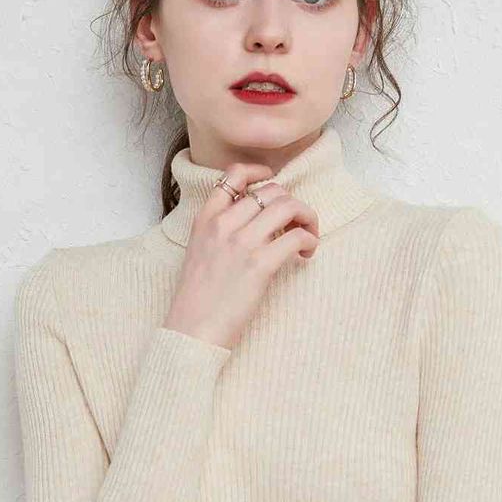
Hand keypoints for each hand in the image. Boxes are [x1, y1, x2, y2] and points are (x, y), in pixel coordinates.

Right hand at [163, 162, 319, 349]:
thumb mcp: (199, 251)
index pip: (233, 175)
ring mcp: (242, 243)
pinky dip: (309, 241)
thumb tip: (256, 221)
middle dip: (292, 202)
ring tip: (307, 236)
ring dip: (307, 217)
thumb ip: (221, 230)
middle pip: (271, 191)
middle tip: (297, 223)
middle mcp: (224, 224)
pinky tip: (307, 254)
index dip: (259, 172)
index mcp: (206, 219)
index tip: (273, 181)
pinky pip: (296, 237)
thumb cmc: (197, 297)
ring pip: (288, 206)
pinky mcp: (260, 264)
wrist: (192, 329)